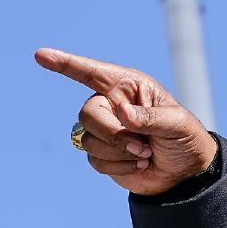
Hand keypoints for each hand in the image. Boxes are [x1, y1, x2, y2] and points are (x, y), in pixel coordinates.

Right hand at [35, 47, 217, 195]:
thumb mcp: (176, 124)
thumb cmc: (184, 138)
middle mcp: (112, 104)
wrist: (185, 172)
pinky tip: (138, 165)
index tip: (40, 55)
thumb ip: (150, 118)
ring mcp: (105, 129)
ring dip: (119, 152)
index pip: (92, 71)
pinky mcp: (102, 154)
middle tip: (142, 146)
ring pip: (89, 139)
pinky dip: (118, 166)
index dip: (65, 63)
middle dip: (112, 133)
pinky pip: (94, 159)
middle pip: (88, 113)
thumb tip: (122, 114)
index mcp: (129, 86)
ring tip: (145, 154)